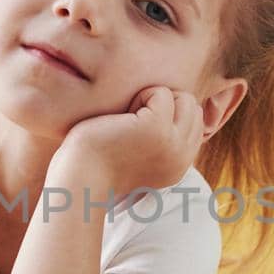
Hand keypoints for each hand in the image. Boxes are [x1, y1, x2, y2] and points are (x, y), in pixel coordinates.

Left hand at [54, 86, 205, 199]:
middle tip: (131, 124)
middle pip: (192, 108)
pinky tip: (122, 118)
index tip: (137, 131)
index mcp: (180, 167)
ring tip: (128, 121)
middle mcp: (182, 158)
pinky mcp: (157, 129)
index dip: (168, 115)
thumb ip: (163, 138)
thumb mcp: (140, 155)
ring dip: (153, 100)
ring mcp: (172, 144)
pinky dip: (139, 96)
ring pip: (183, 98)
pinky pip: (161, 93)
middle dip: (163, 105)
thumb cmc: (99, 163)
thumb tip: (179, 103)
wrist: (79, 180)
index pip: (195, 124)